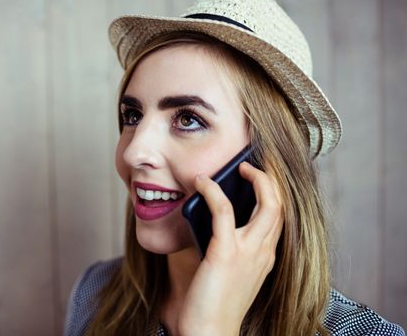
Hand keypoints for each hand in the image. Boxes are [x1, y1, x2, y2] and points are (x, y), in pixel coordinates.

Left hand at [178, 162, 282, 335]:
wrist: (209, 333)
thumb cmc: (214, 304)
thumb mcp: (232, 272)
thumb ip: (232, 247)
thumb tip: (213, 219)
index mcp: (267, 257)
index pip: (280, 216)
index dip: (274, 192)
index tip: (262, 176)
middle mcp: (265, 252)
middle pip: (282, 205)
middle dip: (273, 178)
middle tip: (255, 164)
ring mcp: (249, 252)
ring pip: (268, 203)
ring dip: (256, 179)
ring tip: (240, 167)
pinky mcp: (226, 253)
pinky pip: (224, 210)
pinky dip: (213, 191)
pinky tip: (202, 182)